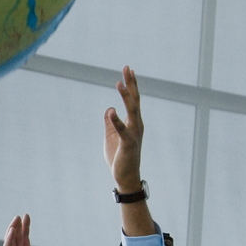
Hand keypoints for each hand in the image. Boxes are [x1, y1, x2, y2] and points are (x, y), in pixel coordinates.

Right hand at [3, 215, 66, 245]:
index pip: (24, 238)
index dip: (25, 227)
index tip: (26, 217)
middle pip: (16, 236)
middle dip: (18, 226)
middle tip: (20, 215)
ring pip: (10, 240)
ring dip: (12, 229)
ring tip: (16, 219)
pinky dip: (8, 239)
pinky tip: (12, 230)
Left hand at [103, 66, 144, 192]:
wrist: (125, 176)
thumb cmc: (119, 156)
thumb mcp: (111, 136)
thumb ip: (110, 122)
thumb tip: (109, 109)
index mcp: (133, 123)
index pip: (133, 100)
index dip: (131, 85)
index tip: (129, 70)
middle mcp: (137, 125)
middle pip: (135, 100)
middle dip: (131, 84)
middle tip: (127, 68)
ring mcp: (134, 134)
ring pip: (132, 111)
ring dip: (126, 97)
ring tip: (119, 83)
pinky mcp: (128, 143)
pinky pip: (123, 130)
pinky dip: (117, 120)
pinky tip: (111, 111)